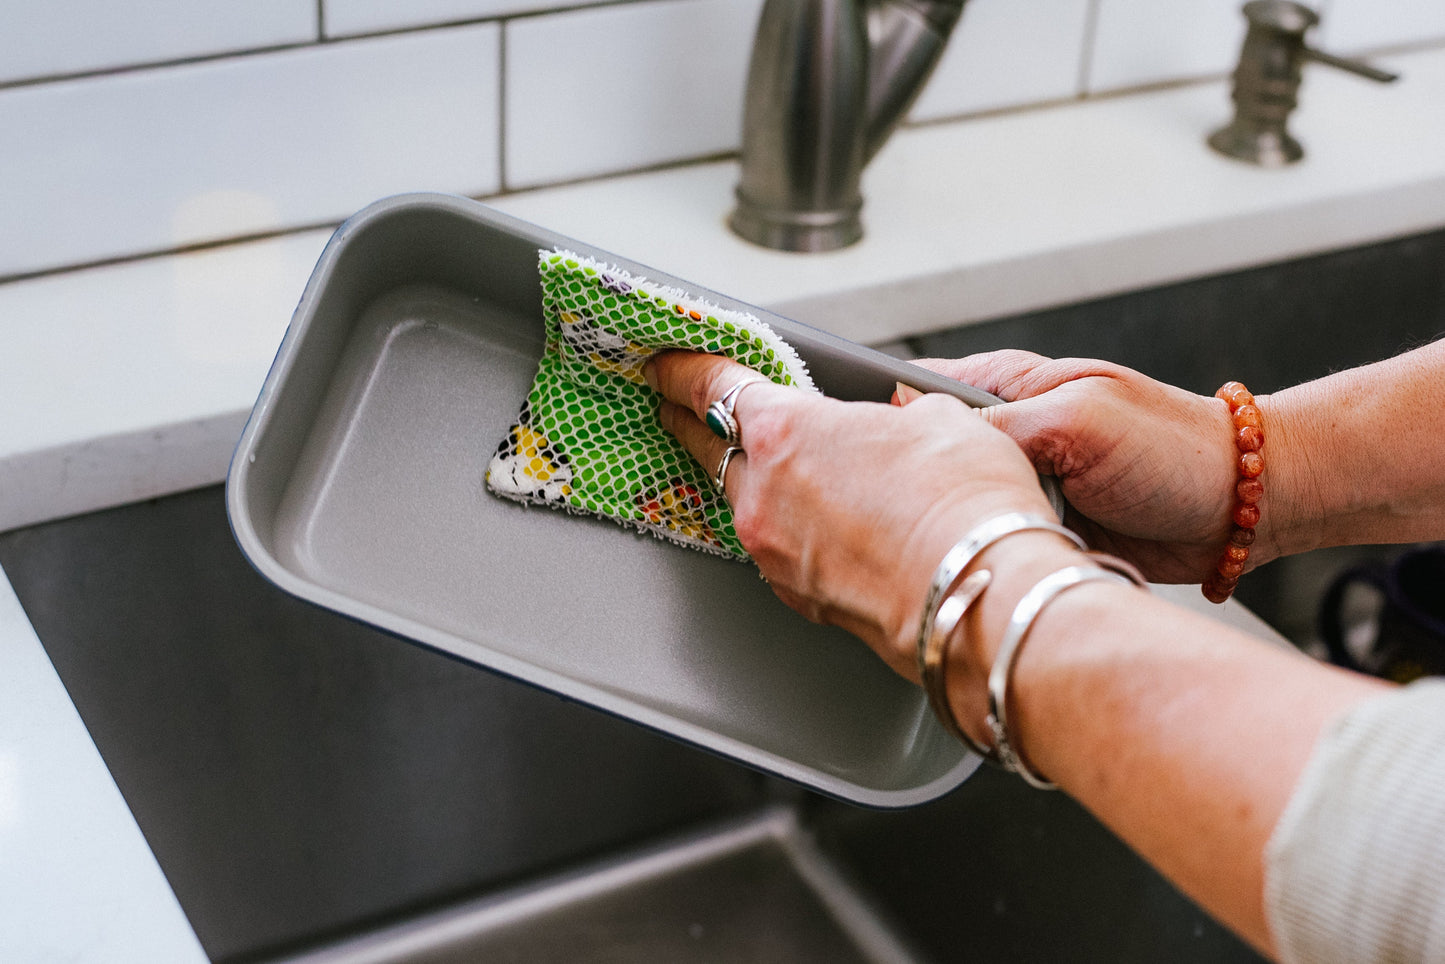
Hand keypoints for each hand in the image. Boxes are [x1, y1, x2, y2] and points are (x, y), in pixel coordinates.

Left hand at [645, 349, 1055, 678]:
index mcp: (785, 432)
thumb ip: (897, 413)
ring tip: (775, 470)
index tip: (667, 364)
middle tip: (678, 407)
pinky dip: (789, 531)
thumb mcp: (939, 418)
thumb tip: (899, 421)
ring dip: (751, 482)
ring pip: (745, 503)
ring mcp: (775, 554)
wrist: (981, 599)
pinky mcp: (800, 599)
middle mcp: (763, 495)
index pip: (712, 387)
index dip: (684, 369)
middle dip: (691, 423)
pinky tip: (824, 526)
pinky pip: (778, 550)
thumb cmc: (964, 505)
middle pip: (710, 449)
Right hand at [907, 350, 1240, 582]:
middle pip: (922, 459)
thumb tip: (922, 432)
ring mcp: (1020, 483)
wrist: (1243, 509)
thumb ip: (997, 424)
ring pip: (952, 508)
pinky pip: (990, 542)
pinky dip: (985, 555)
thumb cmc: (1175, 448)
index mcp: (1005, 387)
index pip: (910, 391)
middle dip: (907, 487)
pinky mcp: (1036, 528)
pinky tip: (978, 565)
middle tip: (896, 516)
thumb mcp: (1077, 422)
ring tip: (942, 546)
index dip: (877, 420)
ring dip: (950, 529)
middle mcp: (1005, 433)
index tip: (853, 454)